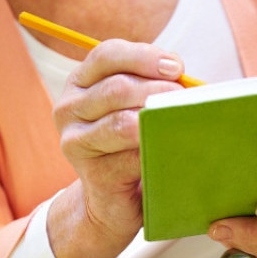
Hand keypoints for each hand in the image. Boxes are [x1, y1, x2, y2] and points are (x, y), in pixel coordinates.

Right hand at [49, 39, 184, 257]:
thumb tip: (188, 82)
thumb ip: (149, 86)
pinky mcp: (92, 173)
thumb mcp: (133, 107)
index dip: (144, 56)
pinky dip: (157, 150)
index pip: (107, 56)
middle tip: (186, 99)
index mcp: (80, 83)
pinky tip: (175, 148)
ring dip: (158, 119)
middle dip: (158, 90)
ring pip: (121, 123)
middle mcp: (69, 108)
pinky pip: (130, 157)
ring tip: (183, 120)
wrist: (111, 201)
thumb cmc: (129, 147)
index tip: (177, 67)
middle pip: (116, 88)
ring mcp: (75, 142)